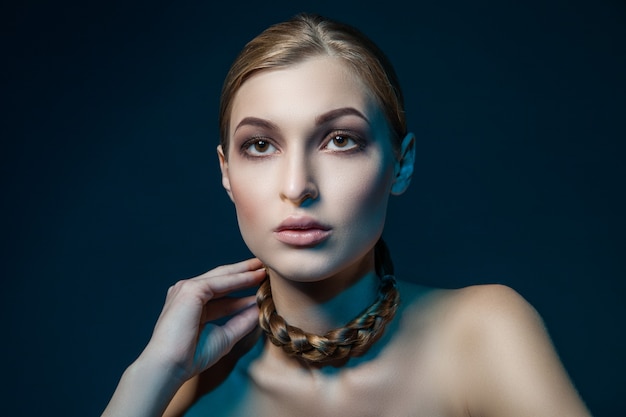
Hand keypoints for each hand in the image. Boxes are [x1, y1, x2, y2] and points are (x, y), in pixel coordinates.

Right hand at [139, 258, 265, 383]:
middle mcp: (187, 292)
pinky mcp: (190, 290)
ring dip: (245, 271)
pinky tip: (256, 277)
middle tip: (265, 265)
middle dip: (244, 272)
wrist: (170, 366)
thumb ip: (242, 321)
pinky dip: (240, 279)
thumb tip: (259, 308)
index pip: (222, 291)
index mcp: (191, 303)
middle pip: (222, 278)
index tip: (262, 283)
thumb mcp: (225, 336)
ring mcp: (186, 288)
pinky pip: (221, 282)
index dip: (242, 287)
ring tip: (265, 267)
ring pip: (222, 276)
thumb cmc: (191, 357)